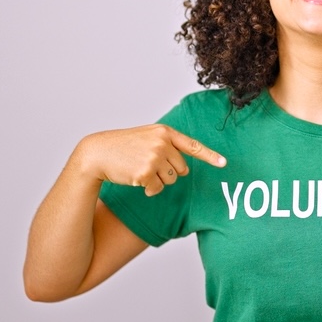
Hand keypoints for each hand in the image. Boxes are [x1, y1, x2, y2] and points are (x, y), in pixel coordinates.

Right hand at [76, 124, 225, 196]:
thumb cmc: (123, 146)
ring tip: (140, 170)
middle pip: (182, 169)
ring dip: (158, 180)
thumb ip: (166, 145)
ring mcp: (154, 157)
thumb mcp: (147, 137)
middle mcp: (162, 143)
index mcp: (164, 132)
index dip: (210, 156)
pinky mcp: (146, 172)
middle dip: (169, 172)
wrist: (98, 153)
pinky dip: (149, 189)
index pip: (192, 145)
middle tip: (149, 166)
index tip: (224, 163)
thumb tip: (184, 167)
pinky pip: (157, 189)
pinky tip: (135, 179)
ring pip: (170, 180)